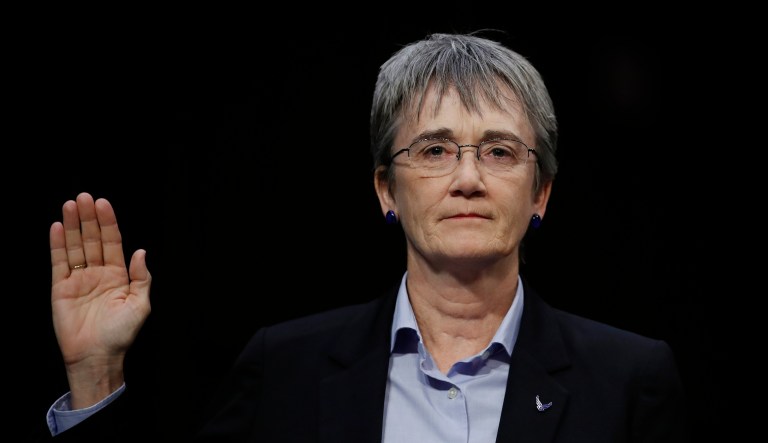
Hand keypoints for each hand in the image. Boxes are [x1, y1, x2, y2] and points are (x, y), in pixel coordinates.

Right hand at [49, 192, 150, 407]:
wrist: (97, 357)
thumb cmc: (121, 334)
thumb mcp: (140, 305)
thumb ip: (141, 277)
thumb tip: (141, 252)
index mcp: (118, 275)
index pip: (112, 242)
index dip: (108, 223)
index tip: (103, 203)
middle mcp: (97, 273)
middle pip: (92, 240)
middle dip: (89, 218)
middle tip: (84, 196)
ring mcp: (78, 280)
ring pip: (75, 247)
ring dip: (73, 226)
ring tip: (70, 205)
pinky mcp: (60, 289)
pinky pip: (59, 263)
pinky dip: (58, 245)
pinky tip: (58, 227)